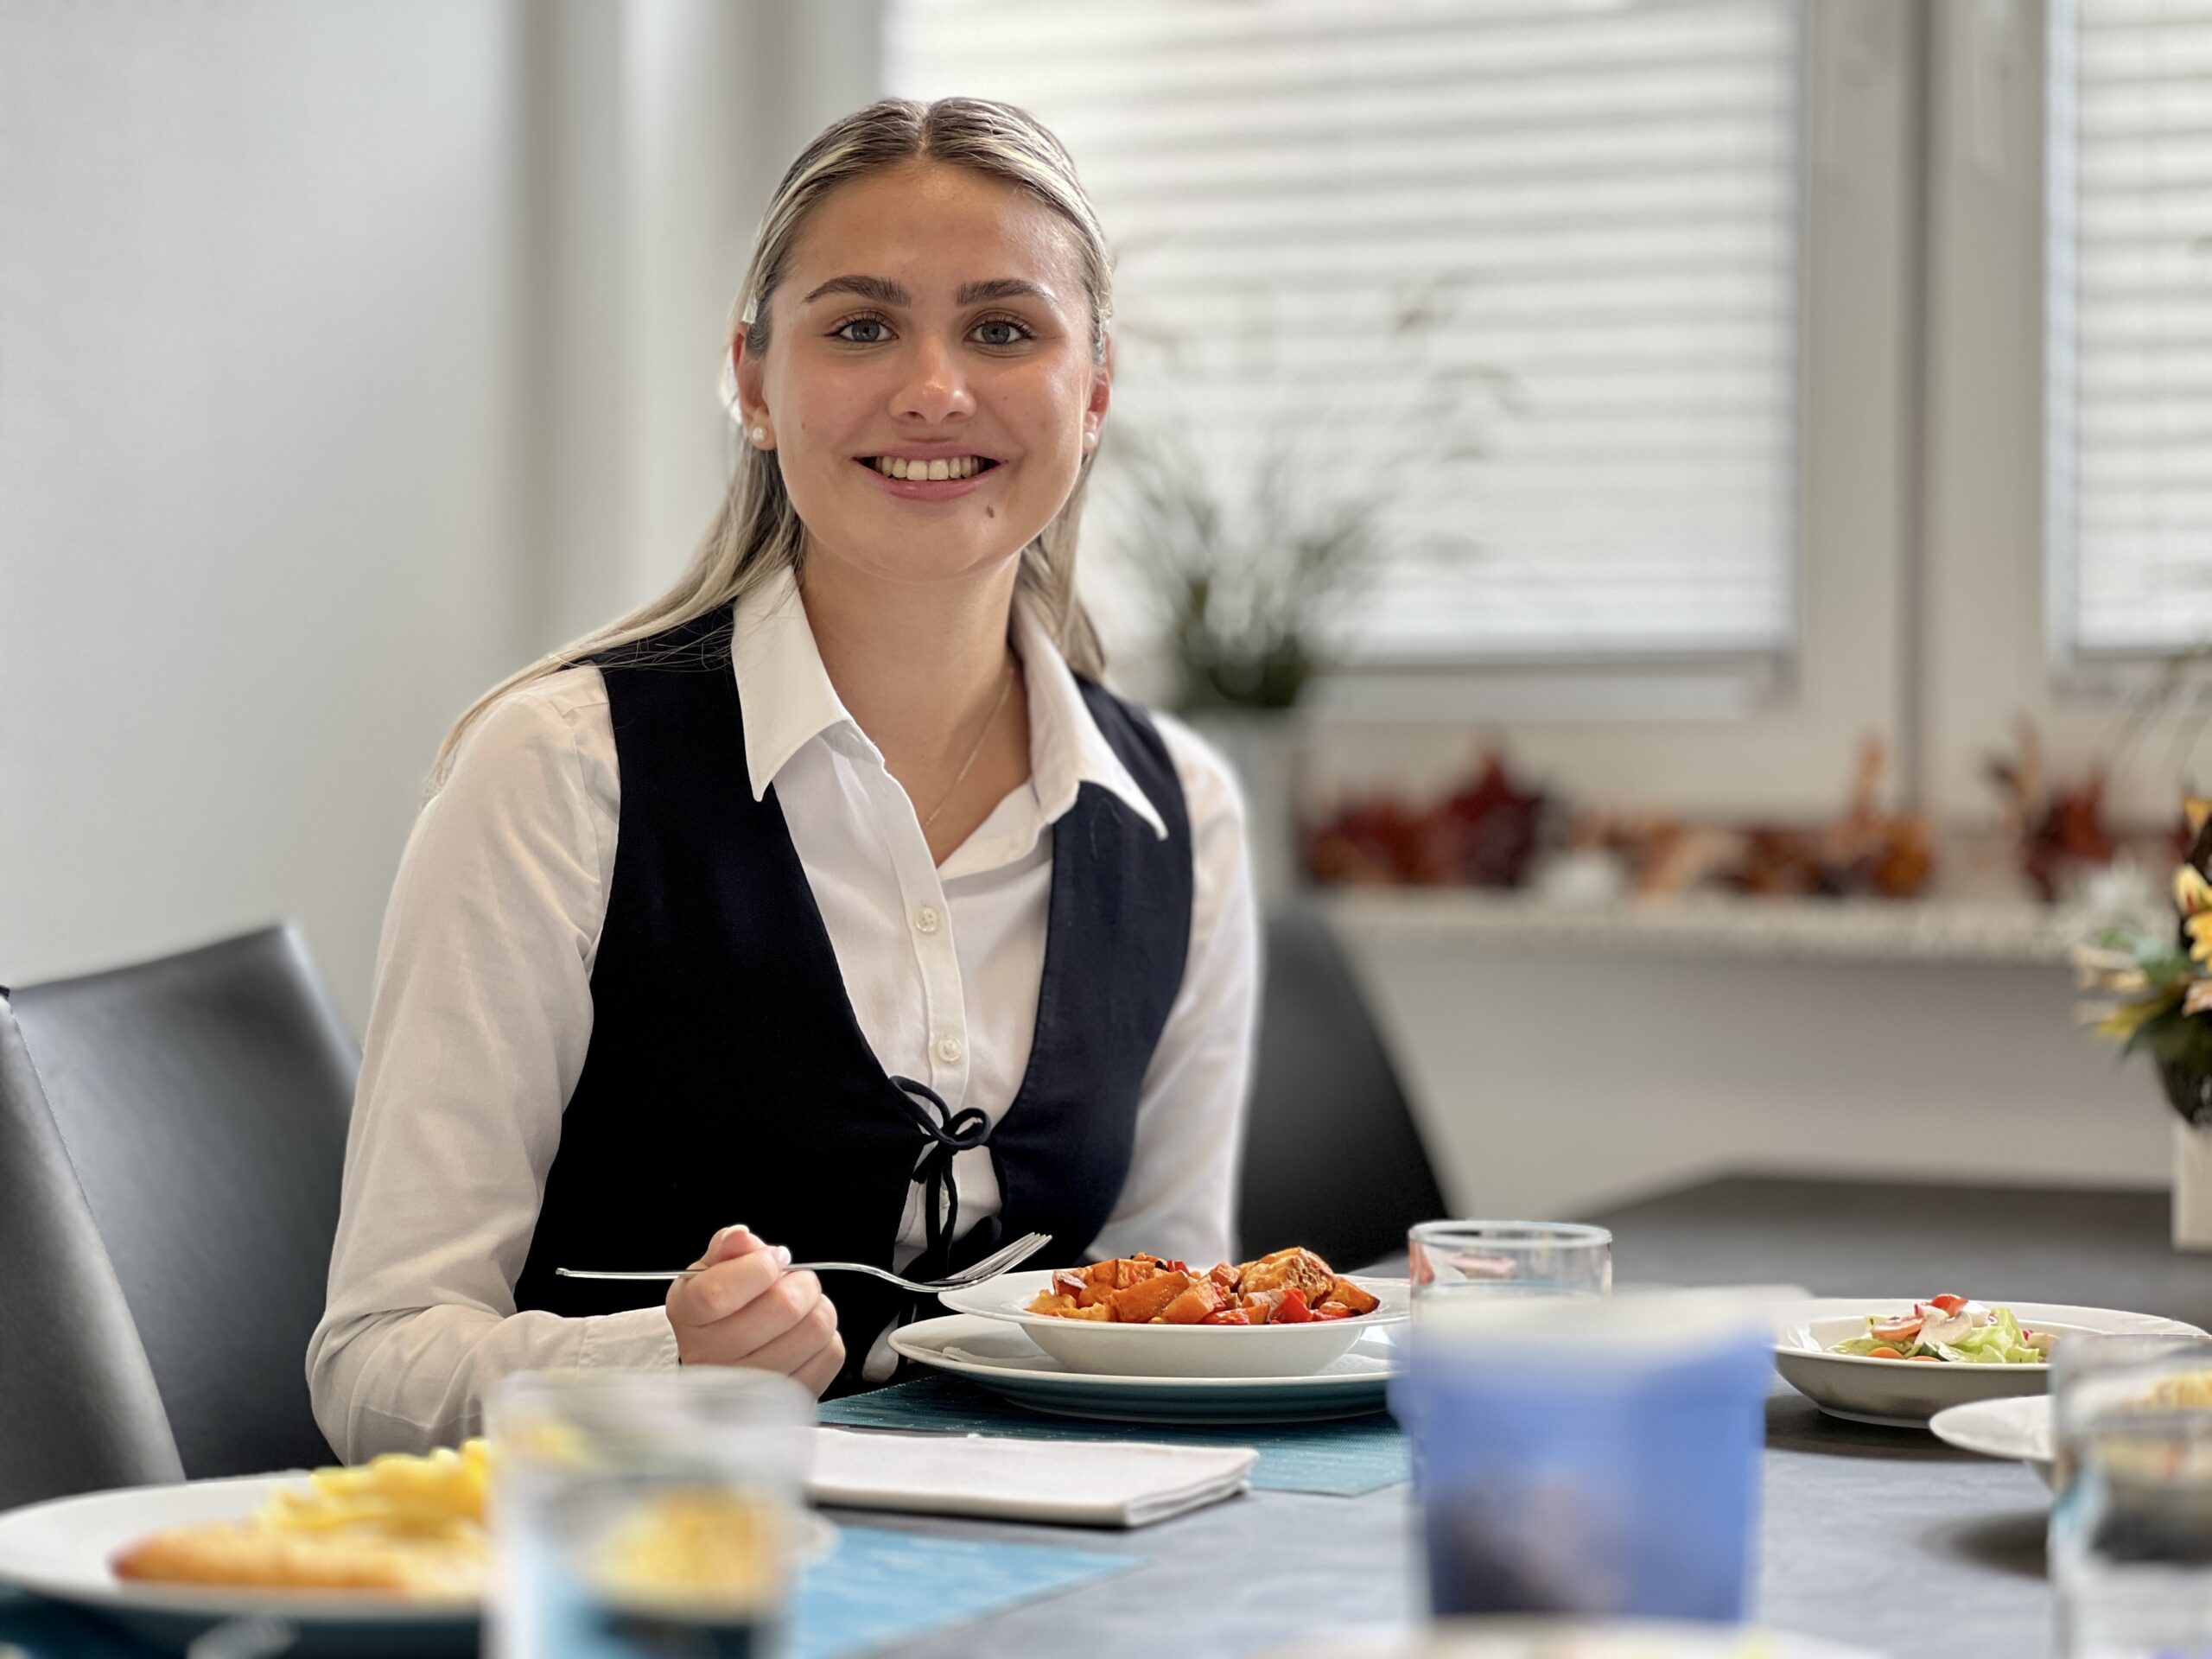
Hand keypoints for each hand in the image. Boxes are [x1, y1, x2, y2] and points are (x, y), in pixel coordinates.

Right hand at [665, 1224, 843, 1396]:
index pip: (718, 1294)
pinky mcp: (784, 1399)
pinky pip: (830, 1355)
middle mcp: (711, 1356)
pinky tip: (805, 1335)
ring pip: (814, 1329)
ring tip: (803, 1308)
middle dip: (801, 1282)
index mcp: (688, 1315)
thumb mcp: (713, 1269)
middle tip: (795, 1282)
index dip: (759, 1267)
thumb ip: (728, 1247)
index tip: (772, 1260)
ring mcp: (747, 1386)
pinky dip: (827, 1338)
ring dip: (818, 1307)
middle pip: (783, 1307)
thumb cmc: (720, 1309)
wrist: (720, 1355)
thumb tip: (741, 1239)